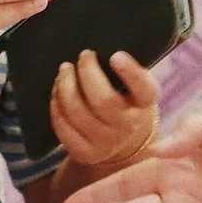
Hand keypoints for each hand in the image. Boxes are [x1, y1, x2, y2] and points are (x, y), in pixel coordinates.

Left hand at [50, 50, 159, 170]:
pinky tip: (57, 92)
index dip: (130, 72)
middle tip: (83, 55)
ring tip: (65, 71)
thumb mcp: (134, 86)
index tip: (115, 55)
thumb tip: (97, 49)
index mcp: (145, 104)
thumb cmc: (125, 100)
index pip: (143, 89)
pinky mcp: (85, 153)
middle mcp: (128, 126)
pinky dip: (56, 105)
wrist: (122, 140)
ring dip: (65, 86)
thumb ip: (124, 70)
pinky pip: (63, 126)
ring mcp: (106, 143)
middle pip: (103, 99)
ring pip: (77, 112)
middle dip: (87, 72)